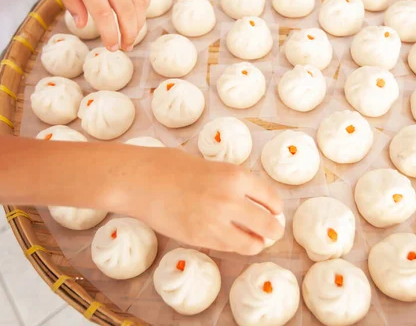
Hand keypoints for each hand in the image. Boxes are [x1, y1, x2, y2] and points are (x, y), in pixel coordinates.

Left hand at [41, 0, 149, 50]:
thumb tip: (83, 23)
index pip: (103, 14)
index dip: (110, 35)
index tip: (111, 47)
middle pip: (126, 11)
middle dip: (128, 34)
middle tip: (126, 47)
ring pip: (140, 2)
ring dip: (138, 22)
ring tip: (132, 34)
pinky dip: (144, 5)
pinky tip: (137, 14)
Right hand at [109, 148, 284, 255]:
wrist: (139, 180)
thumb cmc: (170, 166)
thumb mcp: (211, 166)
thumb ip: (233, 183)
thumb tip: (253, 200)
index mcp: (235, 176)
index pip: (272, 199)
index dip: (276, 208)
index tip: (275, 212)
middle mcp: (231, 200)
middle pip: (269, 225)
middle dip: (274, 230)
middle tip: (271, 231)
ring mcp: (215, 223)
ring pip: (252, 244)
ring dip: (257, 243)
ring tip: (254, 240)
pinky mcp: (200, 239)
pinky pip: (229, 248)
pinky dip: (236, 246)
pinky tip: (232, 240)